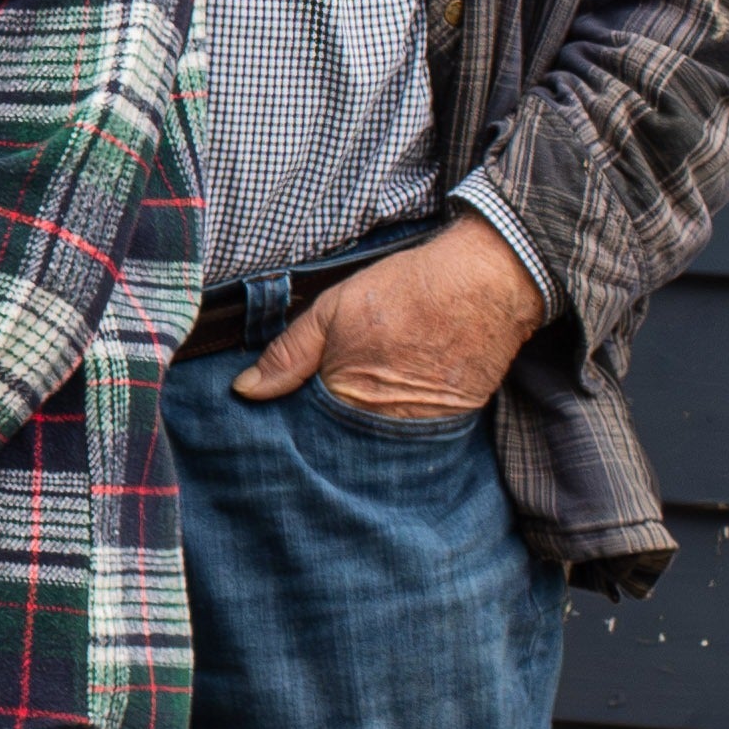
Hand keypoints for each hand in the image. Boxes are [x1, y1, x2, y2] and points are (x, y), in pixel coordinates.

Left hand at [236, 213, 547, 418]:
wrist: (483, 284)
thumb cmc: (403, 291)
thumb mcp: (330, 311)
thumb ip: (287, 354)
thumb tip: (245, 390)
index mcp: (345, 397)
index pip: (304, 430)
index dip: (293, 418)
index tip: (283, 409)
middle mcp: (383, 424)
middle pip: (341, 443)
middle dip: (326, 432)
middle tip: (323, 403)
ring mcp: (421, 429)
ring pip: (376, 443)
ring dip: (363, 432)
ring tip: (363, 397)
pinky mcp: (453, 425)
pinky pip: (413, 438)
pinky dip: (399, 424)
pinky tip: (396, 397)